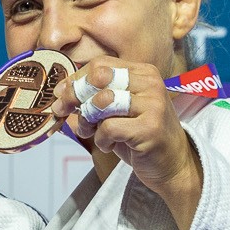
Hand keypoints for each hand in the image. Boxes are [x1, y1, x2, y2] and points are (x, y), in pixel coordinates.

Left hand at [54, 57, 202, 219]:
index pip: (100, 65)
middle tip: (65, 112)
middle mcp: (150, 83)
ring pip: (102, 102)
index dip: (75, 80)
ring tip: (92, 132)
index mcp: (143, 72)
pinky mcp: (150, 128)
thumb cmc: (138, 136)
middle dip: (75, 96)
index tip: (60, 96)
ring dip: (88, 121)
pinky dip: (101, 140)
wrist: (170, 163)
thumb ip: (94, 97)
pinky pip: (109, 127)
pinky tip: (110, 145)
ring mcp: (153, 104)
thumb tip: (59, 91)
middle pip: (98, 78)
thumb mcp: (116, 110)